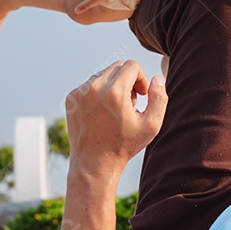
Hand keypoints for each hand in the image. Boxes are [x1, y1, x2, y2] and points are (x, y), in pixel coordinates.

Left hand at [64, 61, 167, 175]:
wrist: (94, 163)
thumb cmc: (123, 145)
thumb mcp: (151, 125)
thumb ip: (159, 98)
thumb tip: (157, 79)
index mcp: (114, 92)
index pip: (132, 66)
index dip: (141, 79)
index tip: (141, 95)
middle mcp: (94, 88)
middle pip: (117, 67)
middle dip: (128, 80)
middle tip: (130, 103)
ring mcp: (79, 93)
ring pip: (103, 75)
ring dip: (113, 86)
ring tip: (115, 109)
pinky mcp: (71, 98)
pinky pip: (90, 84)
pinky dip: (99, 92)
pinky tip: (102, 112)